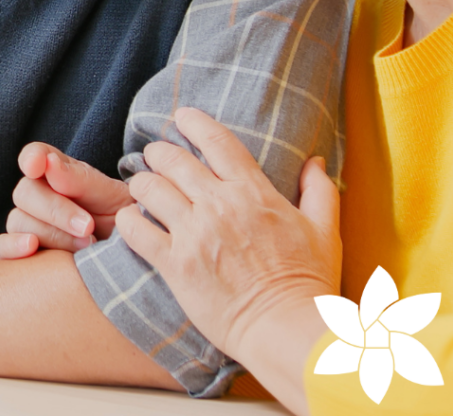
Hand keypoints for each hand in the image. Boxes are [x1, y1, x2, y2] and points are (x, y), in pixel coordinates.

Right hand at [0, 143, 131, 258]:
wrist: (129, 259)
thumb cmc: (122, 221)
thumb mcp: (112, 197)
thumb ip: (80, 179)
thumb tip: (49, 164)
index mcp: (58, 172)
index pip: (35, 155)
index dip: (32, 158)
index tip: (37, 166)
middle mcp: (38, 195)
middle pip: (25, 192)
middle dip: (56, 210)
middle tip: (88, 226)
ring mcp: (27, 224)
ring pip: (18, 221)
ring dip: (51, 235)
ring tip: (85, 247)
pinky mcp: (21, 252)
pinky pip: (2, 247)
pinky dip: (12, 247)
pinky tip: (32, 249)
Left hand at [116, 108, 339, 372]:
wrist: (290, 334)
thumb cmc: (309, 284)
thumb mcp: (324, 232)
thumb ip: (319, 191)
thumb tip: (314, 161)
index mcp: (252, 193)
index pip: (215, 140)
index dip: (193, 122)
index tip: (181, 118)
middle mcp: (219, 206)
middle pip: (172, 159)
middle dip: (158, 153)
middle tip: (154, 157)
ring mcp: (194, 234)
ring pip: (149, 187)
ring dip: (141, 183)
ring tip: (142, 187)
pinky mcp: (175, 265)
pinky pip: (136, 230)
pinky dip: (128, 220)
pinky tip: (132, 220)